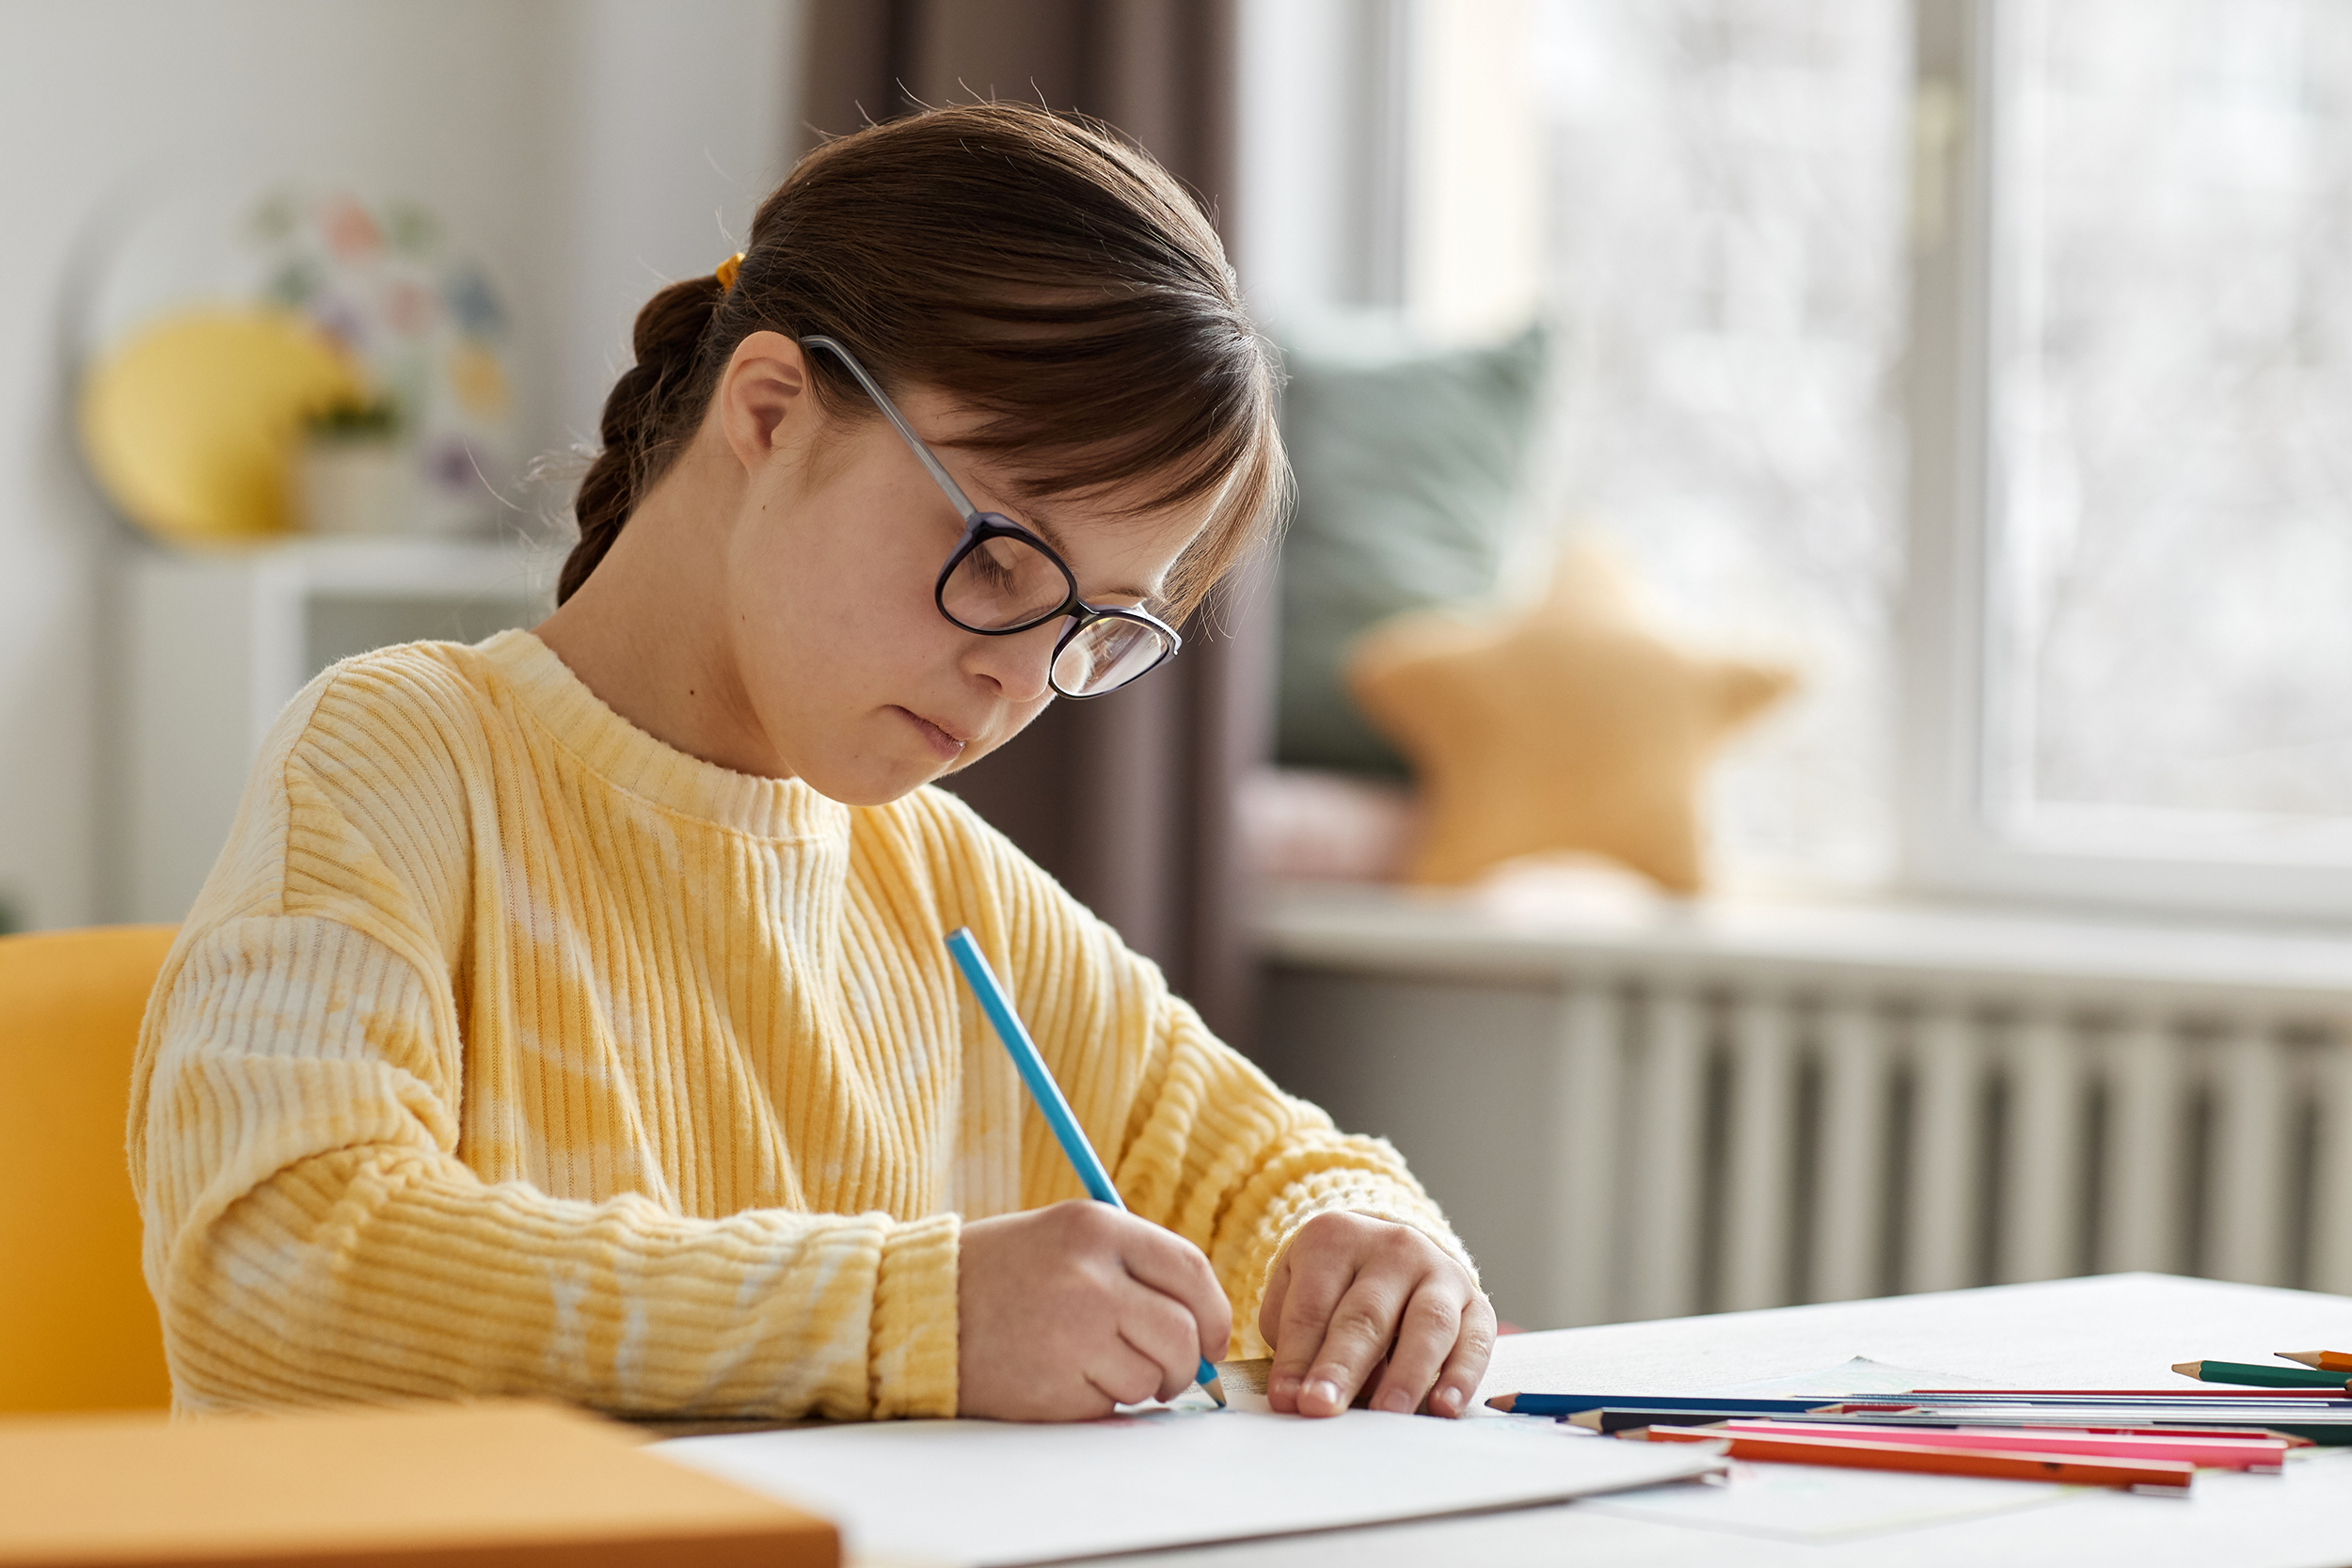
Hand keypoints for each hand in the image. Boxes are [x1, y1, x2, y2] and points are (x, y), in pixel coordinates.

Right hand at [958, 1201, 1231, 1420]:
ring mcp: (1074, 1331)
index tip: (1212, 1339)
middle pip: (1183, 1332)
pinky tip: (1062, 1377)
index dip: (1214, 1313)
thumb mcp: (1065, 1238)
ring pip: (1152, 1376)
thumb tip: (1203, 1325)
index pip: (1190, 1270)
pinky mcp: (1056, 1383)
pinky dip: (1099, 1401)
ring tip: (1096, 1367)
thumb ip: (1132, 1267)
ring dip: (1139, 1384)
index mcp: (1096, 1227)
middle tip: (1169, 1373)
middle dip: (1186, 1363)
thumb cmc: (1002, 1275)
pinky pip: (1111, 1404)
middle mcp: (1091, 1276)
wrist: (921, 1310)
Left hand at [1259, 1211, 1493, 1418]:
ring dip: (1407, 1375)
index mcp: (1335, 1238)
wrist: (1391, 1254)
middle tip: (1322, 1407)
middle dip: (1342, 1366)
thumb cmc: (1333, 1288)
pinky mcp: (1476, 1303)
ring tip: (1387, 1415)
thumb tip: (1295, 1399)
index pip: (1311, 1306)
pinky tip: (1444, 1407)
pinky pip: (1475, 1340)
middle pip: (1365, 1314)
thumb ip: (1294, 1343)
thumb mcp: (1296, 1295)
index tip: (1287, 1400)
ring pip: (1427, 1324)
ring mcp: (1440, 1272)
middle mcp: (1392, 1248)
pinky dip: (1462, 1376)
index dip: (1297, 1357)